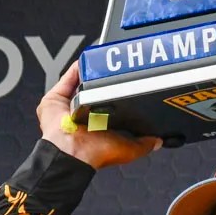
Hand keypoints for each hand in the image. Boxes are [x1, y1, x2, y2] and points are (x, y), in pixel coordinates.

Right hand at [38, 62, 161, 168]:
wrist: (71, 150)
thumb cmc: (94, 154)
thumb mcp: (128, 150)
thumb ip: (144, 145)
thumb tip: (158, 141)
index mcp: (99, 126)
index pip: (111, 105)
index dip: (119, 94)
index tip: (129, 84)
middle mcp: (84, 114)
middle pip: (95, 91)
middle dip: (105, 81)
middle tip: (116, 71)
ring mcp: (70, 104)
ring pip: (81, 82)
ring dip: (91, 72)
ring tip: (103, 63)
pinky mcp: (57, 96)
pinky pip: (68, 77)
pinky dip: (78, 68)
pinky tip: (89, 61)